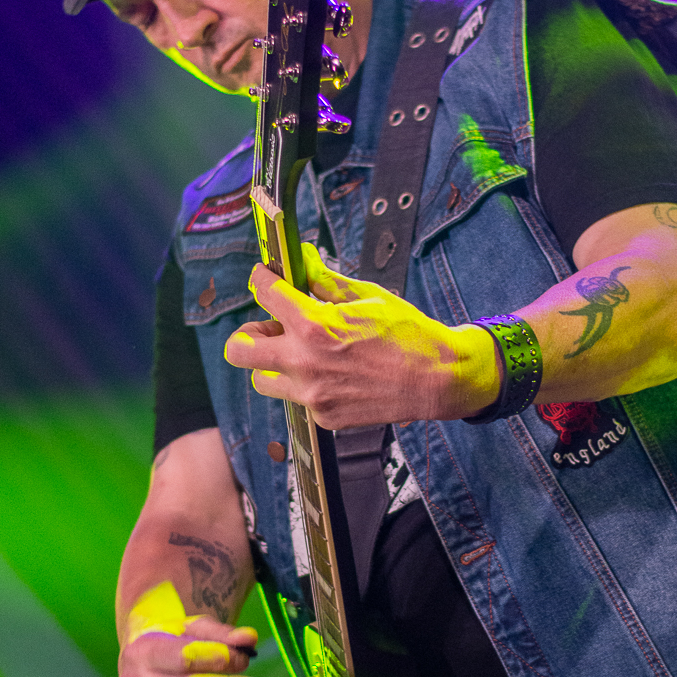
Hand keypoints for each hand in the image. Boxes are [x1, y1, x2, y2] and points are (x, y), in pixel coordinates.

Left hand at [223, 245, 498, 428]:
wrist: (437, 380)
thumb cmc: (407, 334)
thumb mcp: (366, 296)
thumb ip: (325, 281)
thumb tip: (303, 259)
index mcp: (314, 325)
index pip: (264, 293)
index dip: (262, 279)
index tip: (266, 278)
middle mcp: (304, 363)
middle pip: (239, 350)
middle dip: (249, 332)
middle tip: (270, 325)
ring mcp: (312, 395)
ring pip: (261, 380)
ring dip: (272, 363)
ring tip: (299, 353)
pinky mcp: (323, 416)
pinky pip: (297, 399)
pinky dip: (306, 384)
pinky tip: (333, 374)